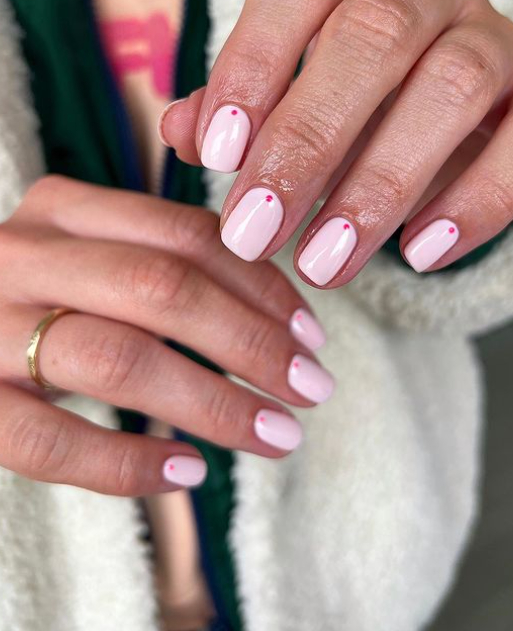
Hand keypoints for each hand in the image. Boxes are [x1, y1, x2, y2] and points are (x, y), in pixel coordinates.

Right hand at [0, 176, 331, 495]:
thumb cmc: (33, 300)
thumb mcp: (85, 258)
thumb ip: (156, 263)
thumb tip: (270, 312)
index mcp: (63, 211)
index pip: (186, 234)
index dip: (261, 286)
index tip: (309, 334)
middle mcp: (23, 256)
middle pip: (161, 289)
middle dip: (252, 342)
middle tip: (311, 388)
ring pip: (118, 358)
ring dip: (214, 401)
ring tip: (275, 434)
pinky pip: (51, 441)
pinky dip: (127, 463)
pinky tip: (187, 472)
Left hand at [159, 0, 512, 285]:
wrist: (441, 118)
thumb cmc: (347, 103)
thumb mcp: (285, 100)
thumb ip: (234, 110)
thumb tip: (180, 129)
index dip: (254, 64)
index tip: (216, 155)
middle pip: (374, 37)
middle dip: (307, 143)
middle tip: (256, 233)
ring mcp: (495, 36)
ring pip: (453, 85)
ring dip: (381, 183)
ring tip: (324, 262)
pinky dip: (475, 203)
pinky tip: (418, 254)